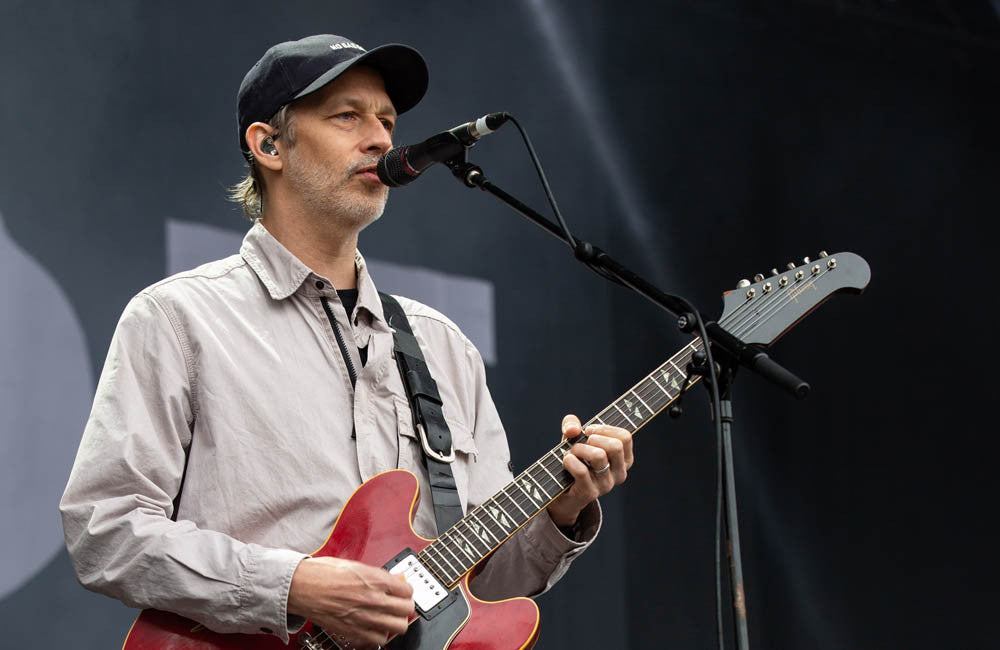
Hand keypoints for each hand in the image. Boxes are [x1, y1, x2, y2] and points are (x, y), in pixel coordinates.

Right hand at [287, 556, 413, 648]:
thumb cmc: (323, 573)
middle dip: (405, 607)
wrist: (302, 587)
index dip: (406, 591)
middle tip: (400, 606)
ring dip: (395, 622)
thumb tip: (394, 579)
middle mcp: (373, 599)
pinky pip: (378, 641)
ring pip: (397, 628)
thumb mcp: (356, 565)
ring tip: (389, 618)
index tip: (403, 593)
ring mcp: (364, 618)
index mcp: (375, 579)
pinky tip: (374, 628)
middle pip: (406, 610)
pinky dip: (379, 636)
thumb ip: (377, 574)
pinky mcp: (353, 632)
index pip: (407, 590)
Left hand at [546, 414, 633, 527]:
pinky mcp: (590, 493)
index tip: (589, 430)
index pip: (625, 438)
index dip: (605, 428)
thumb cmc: (574, 461)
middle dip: (593, 438)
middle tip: (580, 444)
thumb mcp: (575, 439)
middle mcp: (619, 474)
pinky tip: (566, 461)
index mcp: (624, 460)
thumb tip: (572, 430)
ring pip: (598, 456)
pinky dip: (570, 461)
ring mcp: (606, 485)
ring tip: (570, 453)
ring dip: (579, 448)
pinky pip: (582, 471)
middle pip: (615, 446)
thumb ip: (571, 425)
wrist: (562, 494)